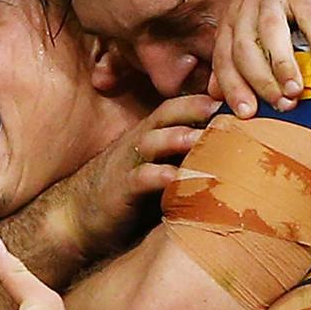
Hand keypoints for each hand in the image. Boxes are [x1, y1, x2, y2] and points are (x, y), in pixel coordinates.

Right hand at [64, 95, 219, 256]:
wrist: (78, 212)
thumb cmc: (127, 189)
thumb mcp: (154, 167)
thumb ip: (181, 157)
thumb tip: (226, 152)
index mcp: (149, 135)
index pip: (175, 108)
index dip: (201, 100)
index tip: (232, 97)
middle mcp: (139, 143)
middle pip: (166, 116)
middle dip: (193, 108)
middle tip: (222, 108)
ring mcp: (128, 164)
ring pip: (152, 142)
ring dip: (177, 138)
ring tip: (200, 138)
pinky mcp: (120, 189)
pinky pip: (139, 179)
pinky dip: (157, 176)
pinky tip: (175, 178)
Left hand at [210, 0, 310, 117]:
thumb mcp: (249, 13)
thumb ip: (235, 51)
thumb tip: (216, 91)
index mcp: (234, 17)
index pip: (224, 58)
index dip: (231, 87)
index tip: (243, 115)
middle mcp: (248, 6)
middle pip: (244, 49)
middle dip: (257, 82)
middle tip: (276, 108)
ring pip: (270, 34)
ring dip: (282, 66)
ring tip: (295, 94)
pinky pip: (310, 16)